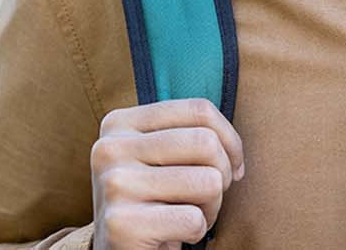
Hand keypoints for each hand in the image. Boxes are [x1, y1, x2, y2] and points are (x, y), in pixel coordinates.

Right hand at [89, 97, 246, 249]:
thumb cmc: (150, 202)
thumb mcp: (156, 158)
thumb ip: (186, 135)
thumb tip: (234, 149)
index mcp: (119, 123)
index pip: (199, 110)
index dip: (230, 140)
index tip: (230, 166)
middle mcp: (111, 148)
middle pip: (207, 143)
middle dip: (222, 175)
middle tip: (205, 197)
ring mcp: (115, 185)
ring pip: (208, 181)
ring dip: (210, 207)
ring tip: (186, 215)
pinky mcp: (122, 223)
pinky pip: (194, 219)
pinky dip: (196, 232)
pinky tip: (174, 234)